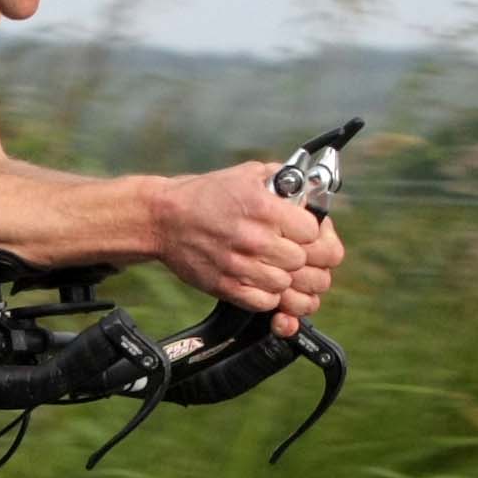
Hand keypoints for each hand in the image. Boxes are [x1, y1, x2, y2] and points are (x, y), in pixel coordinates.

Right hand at [155, 163, 343, 335]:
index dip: (313, 233)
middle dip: (301, 257)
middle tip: (293, 252)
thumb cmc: (205, 195)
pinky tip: (262, 281)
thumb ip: (282, 180)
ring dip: (285, 278)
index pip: (313, 232)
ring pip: (286, 285)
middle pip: (303, 262)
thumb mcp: (247, 174)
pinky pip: (265, 302)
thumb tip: (309, 189)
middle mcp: (254, 239)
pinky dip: (268, 295)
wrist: (164, 219)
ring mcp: (240, 266)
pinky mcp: (226, 287)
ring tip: (276, 267)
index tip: (304, 232)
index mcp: (264, 208)